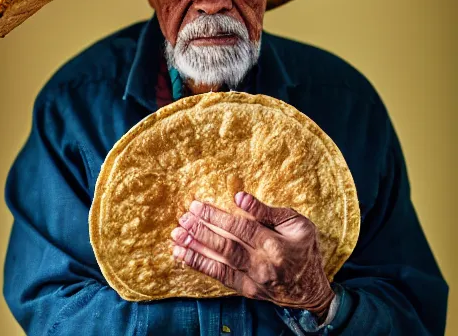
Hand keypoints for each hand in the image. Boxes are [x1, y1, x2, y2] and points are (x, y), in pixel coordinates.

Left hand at [170, 192, 334, 319]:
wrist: (312, 291)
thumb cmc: (305, 249)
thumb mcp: (296, 223)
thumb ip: (267, 211)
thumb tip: (240, 196)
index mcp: (275, 245)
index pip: (240, 228)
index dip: (217, 217)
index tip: (197, 206)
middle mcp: (263, 265)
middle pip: (226, 246)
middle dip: (201, 232)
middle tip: (182, 220)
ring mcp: (254, 281)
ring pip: (220, 263)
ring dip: (195, 250)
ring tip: (176, 239)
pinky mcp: (247, 291)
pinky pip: (221, 277)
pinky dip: (202, 266)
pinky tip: (184, 257)